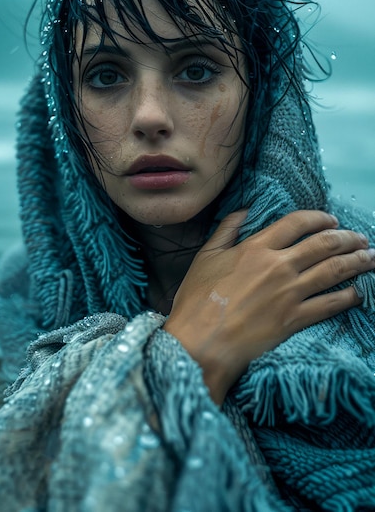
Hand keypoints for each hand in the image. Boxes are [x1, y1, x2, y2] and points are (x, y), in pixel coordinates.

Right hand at [163, 210, 374, 403]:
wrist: (201, 342)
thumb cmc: (197, 300)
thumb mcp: (205, 257)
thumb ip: (226, 230)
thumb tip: (244, 211)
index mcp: (256, 247)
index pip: (297, 223)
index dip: (319, 218)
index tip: (331, 220)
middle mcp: (279, 266)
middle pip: (323, 244)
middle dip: (347, 238)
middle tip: (361, 238)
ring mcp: (290, 293)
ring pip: (334, 270)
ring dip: (356, 262)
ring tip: (370, 257)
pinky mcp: (295, 319)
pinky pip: (330, 304)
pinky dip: (348, 296)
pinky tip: (358, 292)